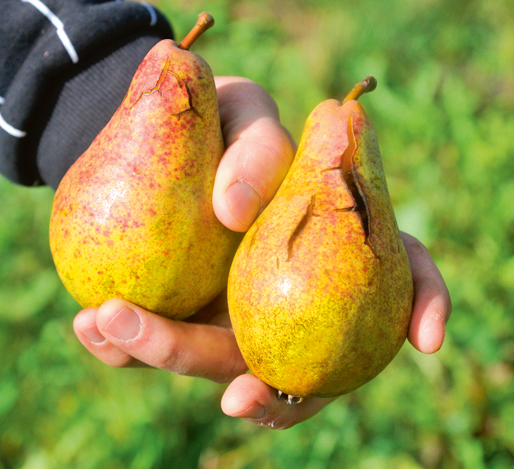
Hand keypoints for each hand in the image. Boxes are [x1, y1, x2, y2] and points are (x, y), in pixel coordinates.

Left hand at [71, 77, 451, 428]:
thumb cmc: (226, 121)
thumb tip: (235, 211)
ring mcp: (225, 316)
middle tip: (236, 398)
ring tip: (114, 325)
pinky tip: (90, 325)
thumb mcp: (247, 114)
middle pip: (290, 365)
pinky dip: (118, 345)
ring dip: (164, 360)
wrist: (165, 126)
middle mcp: (283, 302)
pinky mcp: (172, 317)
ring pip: (207, 363)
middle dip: (265, 398)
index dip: (422, 310)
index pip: (395, 287)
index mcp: (325, 259)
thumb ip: (257, 149)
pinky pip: (146, 345)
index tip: (421, 340)